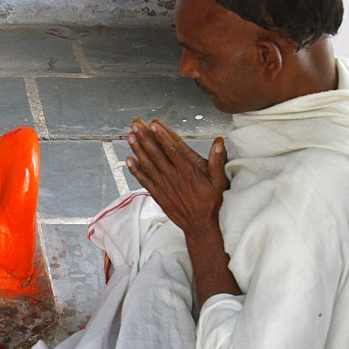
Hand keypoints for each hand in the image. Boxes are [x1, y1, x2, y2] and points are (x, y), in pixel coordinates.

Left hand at [124, 119, 228, 234]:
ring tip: (130, 136)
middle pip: (157, 154)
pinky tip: (129, 160)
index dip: (162, 135)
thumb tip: (219, 142)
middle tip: (135, 124)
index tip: (153, 124)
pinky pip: (144, 180)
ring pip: (148, 165)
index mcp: (188, 171)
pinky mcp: (158, 194)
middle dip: (145, 137)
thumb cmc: (211, 201)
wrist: (199, 225)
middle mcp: (173, 176)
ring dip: (138, 150)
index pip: (173, 149)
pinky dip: (136, 170)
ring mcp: (164, 185)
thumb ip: (218, 161)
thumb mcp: (219, 181)